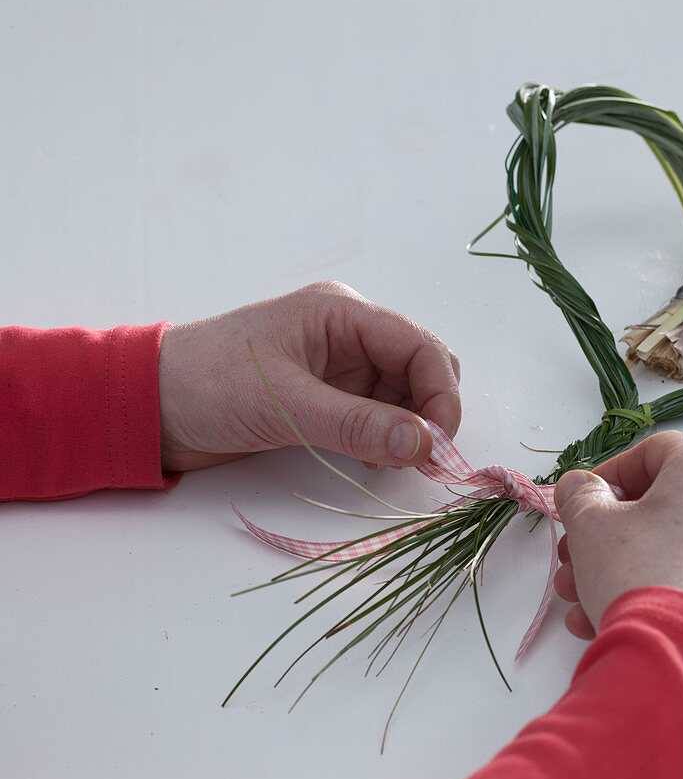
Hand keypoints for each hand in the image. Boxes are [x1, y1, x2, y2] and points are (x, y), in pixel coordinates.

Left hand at [158, 281, 460, 471]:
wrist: (145, 406)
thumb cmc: (206, 385)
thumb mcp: (286, 405)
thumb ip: (359, 424)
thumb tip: (427, 445)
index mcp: (342, 314)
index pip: (420, 346)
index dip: (440, 395)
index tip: (438, 445)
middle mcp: (348, 336)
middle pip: (422, 369)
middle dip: (430, 412)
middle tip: (422, 460)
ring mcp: (339, 367)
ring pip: (404, 396)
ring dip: (408, 430)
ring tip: (390, 464)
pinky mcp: (327, 398)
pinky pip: (377, 417)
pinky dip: (385, 440)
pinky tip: (371, 461)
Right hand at [552, 431, 682, 639]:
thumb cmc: (639, 573)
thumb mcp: (592, 525)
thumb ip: (580, 495)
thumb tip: (581, 487)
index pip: (658, 450)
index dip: (612, 472)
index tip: (584, 500)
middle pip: (665, 506)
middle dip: (609, 532)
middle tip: (574, 556)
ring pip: (677, 549)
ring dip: (623, 567)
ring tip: (580, 598)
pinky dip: (656, 593)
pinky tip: (607, 619)